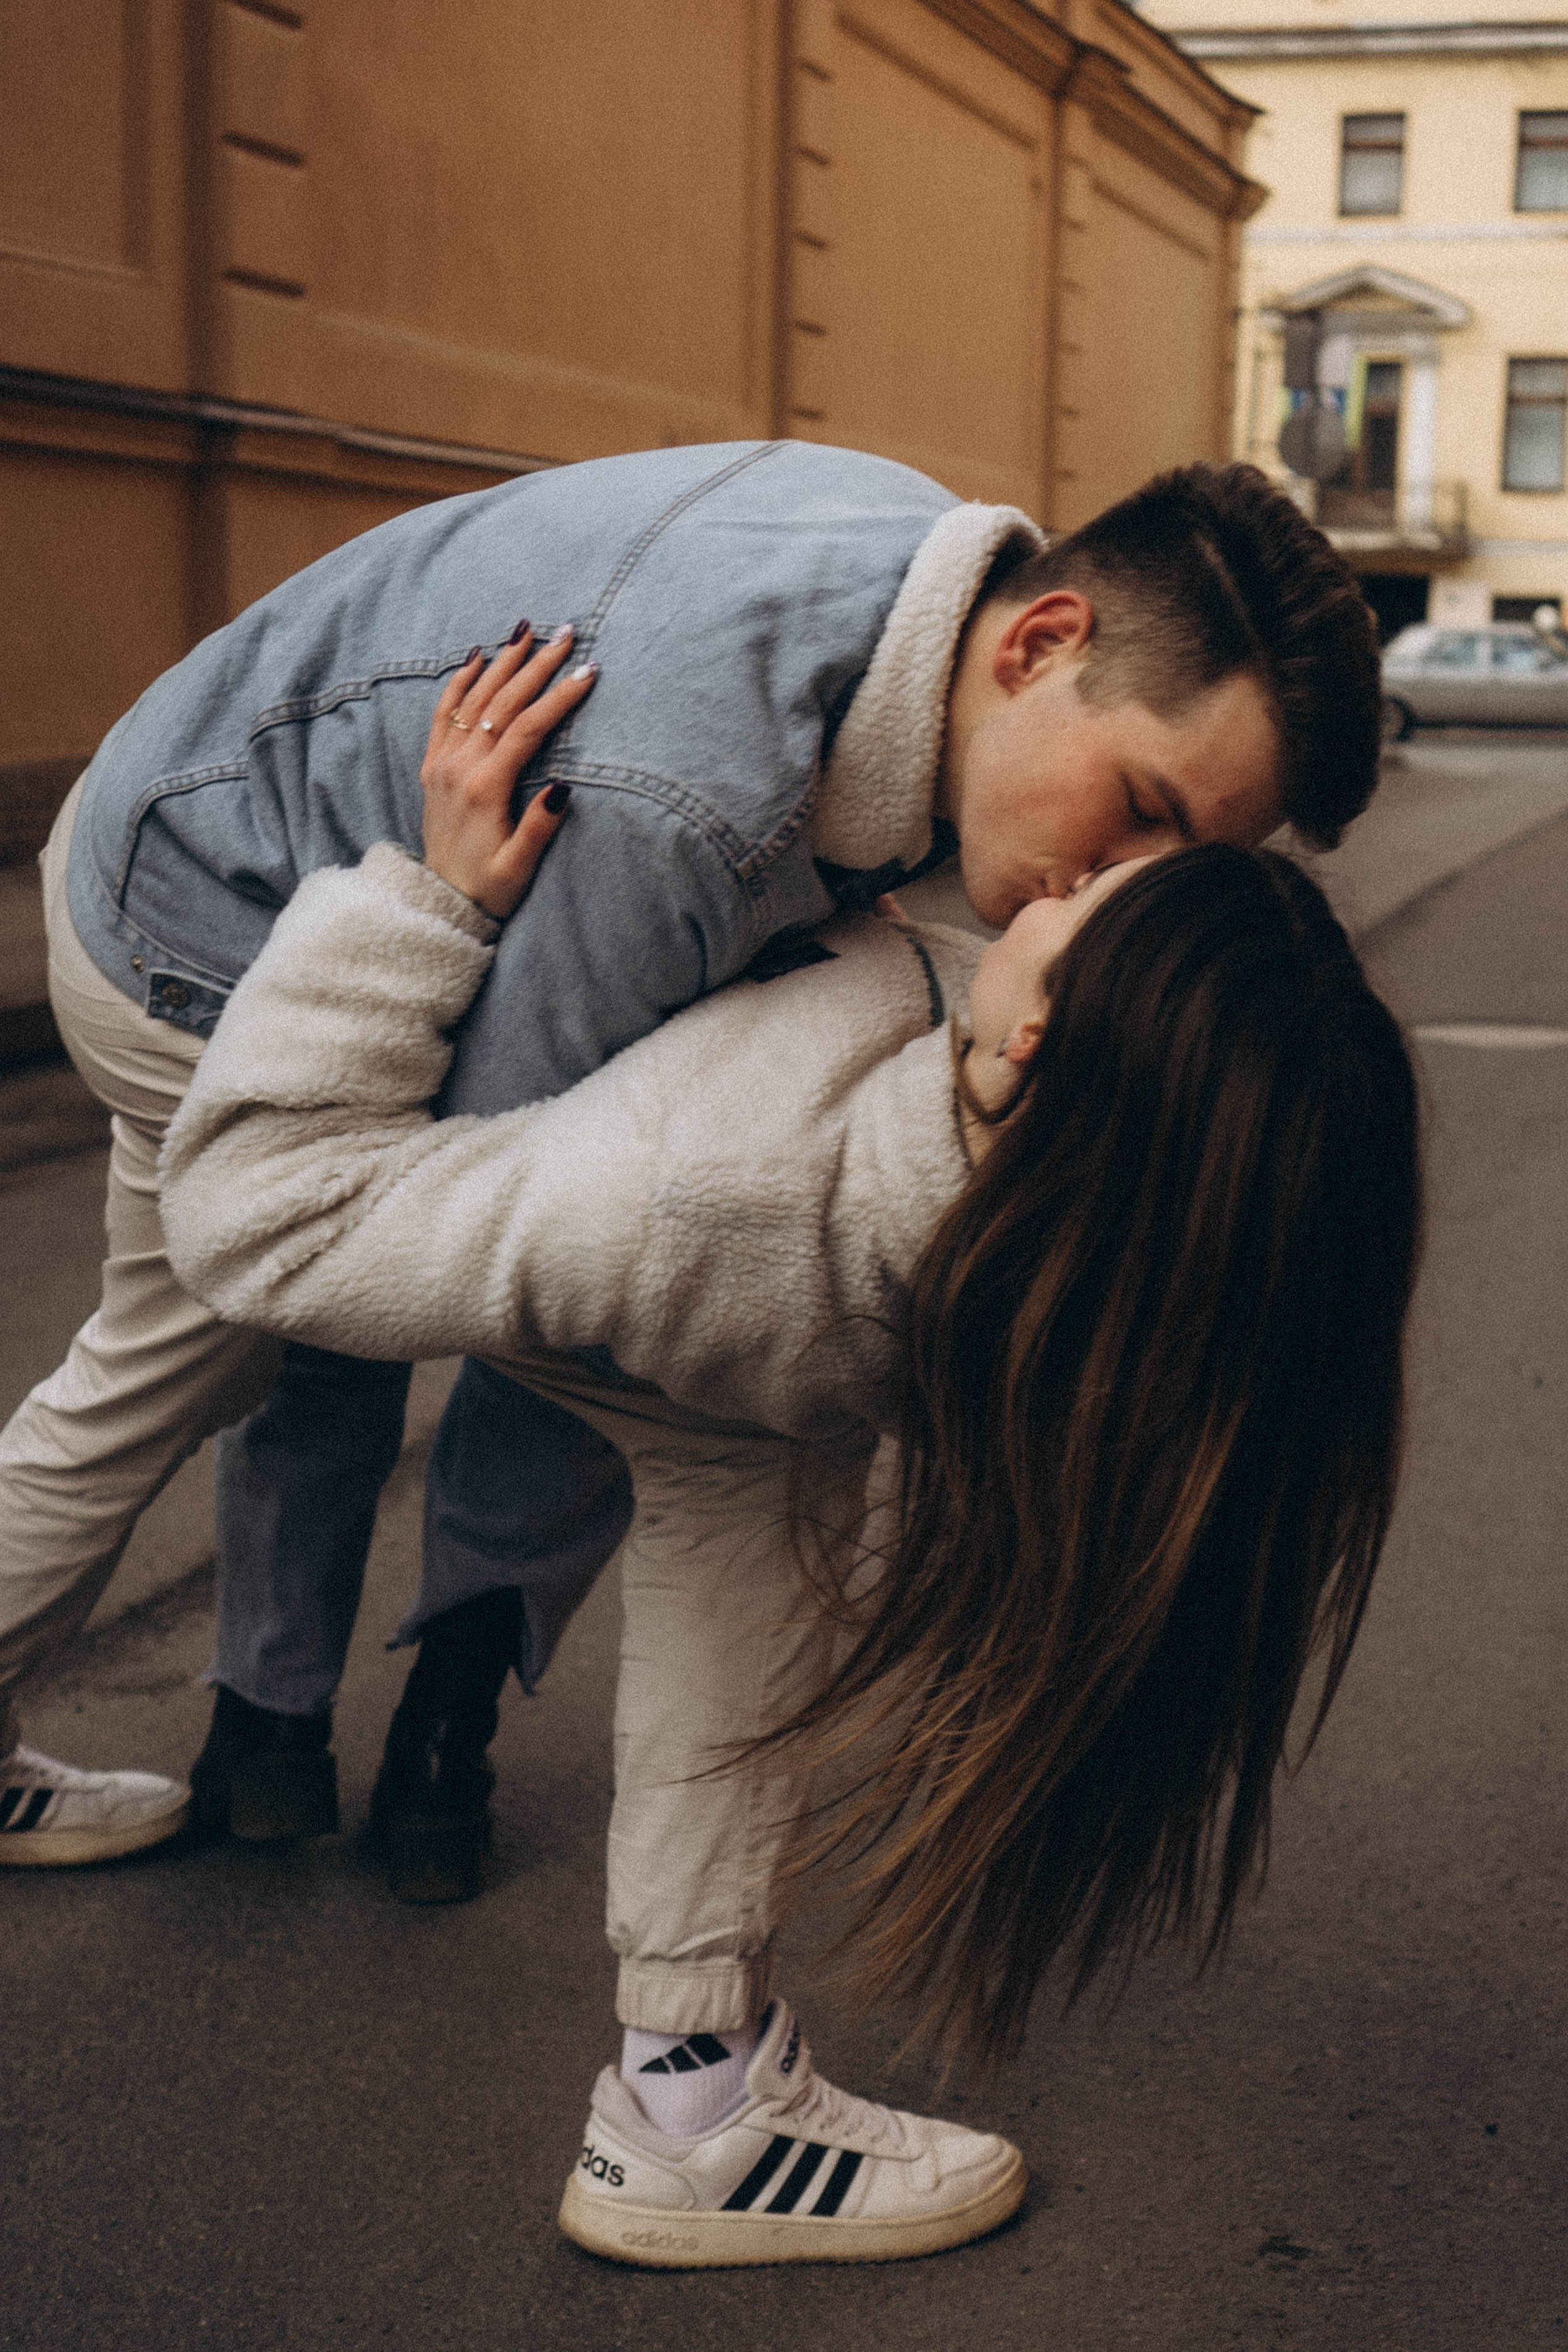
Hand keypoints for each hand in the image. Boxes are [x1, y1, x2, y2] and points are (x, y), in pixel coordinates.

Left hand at [420, 626, 597, 917]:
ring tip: (526, 630)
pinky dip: (458, 683)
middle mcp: (459, 768)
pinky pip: (443, 715)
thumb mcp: (519, 868)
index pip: (527, 728)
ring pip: (473, 701)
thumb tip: (563, 786)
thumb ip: (538, 827)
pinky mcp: (433, 768)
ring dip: (502, 663)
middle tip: (566, 634)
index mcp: (485, 789)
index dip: (559, 697)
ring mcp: (443, 765)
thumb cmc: (488, 889)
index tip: (588, 672)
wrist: (440, 902)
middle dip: (536, 665)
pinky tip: (476, 658)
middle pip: (501, 703)